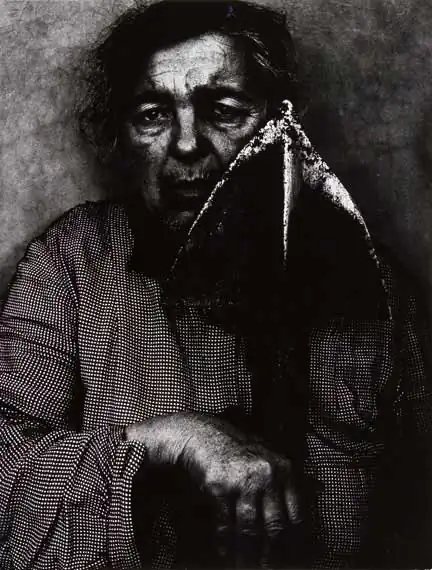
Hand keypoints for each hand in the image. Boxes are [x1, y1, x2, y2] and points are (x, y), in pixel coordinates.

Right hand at [126, 412, 301, 566]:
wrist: (204, 436)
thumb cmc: (240, 450)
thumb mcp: (270, 457)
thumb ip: (292, 476)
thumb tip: (320, 489)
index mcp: (284, 469)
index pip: (297, 514)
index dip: (296, 542)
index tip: (293, 558)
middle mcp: (266, 474)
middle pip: (275, 526)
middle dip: (273, 554)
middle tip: (269, 567)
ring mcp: (243, 480)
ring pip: (250, 529)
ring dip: (247, 554)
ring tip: (245, 565)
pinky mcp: (220, 486)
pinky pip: (225, 522)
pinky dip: (224, 541)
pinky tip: (224, 552)